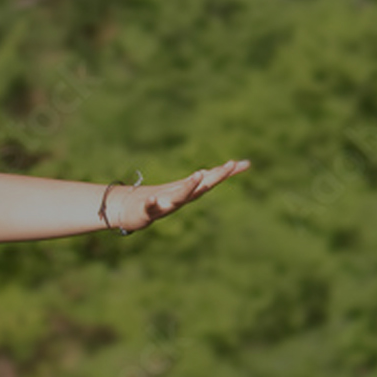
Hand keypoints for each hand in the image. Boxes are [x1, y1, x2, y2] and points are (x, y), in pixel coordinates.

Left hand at [110, 160, 251, 231]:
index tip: (243, 163)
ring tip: (197, 174)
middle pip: (201, 188)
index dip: (226, 173)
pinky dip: (153, 204)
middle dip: (216, 177)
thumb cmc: (158, 200)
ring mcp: (164, 206)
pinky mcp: (147, 211)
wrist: (132, 213)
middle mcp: (180, 199)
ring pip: (179, 197)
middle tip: (231, 164)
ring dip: (189, 187)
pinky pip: (150, 208)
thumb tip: (210, 172)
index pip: (210, 180)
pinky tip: (153, 199)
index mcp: (188, 192)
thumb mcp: (178, 189)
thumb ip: (194, 182)